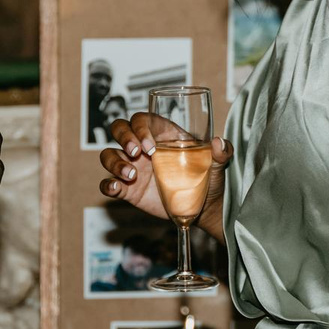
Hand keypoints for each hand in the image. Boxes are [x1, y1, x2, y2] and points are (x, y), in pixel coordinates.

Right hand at [98, 113, 230, 225]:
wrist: (203, 208)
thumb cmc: (207, 179)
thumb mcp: (216, 164)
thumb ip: (221, 152)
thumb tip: (219, 143)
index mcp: (162, 135)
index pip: (142, 119)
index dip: (140, 127)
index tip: (150, 145)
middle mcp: (143, 148)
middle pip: (119, 129)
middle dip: (123, 137)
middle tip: (136, 153)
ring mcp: (133, 168)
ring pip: (108, 154)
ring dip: (114, 162)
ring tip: (131, 175)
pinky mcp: (128, 190)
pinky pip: (108, 184)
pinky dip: (107, 184)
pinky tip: (116, 188)